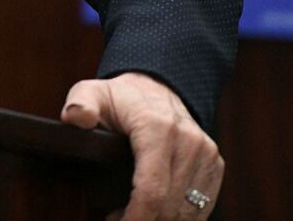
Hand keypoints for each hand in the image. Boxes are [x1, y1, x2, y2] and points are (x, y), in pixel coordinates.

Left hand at [61, 72, 222, 219]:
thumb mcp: (92, 93)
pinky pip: (202, 206)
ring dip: (161, 220)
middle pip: (170, 206)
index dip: (136, 217)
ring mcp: (205, 154)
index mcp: (158, 128)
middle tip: (117, 219)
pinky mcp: (214, 165)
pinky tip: (156, 212)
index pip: (152, 190)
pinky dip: (179, 216)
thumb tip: (77, 118)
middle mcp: (188, 142)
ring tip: (133, 215)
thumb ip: (80, 105)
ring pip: (188, 211)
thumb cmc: (121, 97)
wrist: (157, 86)